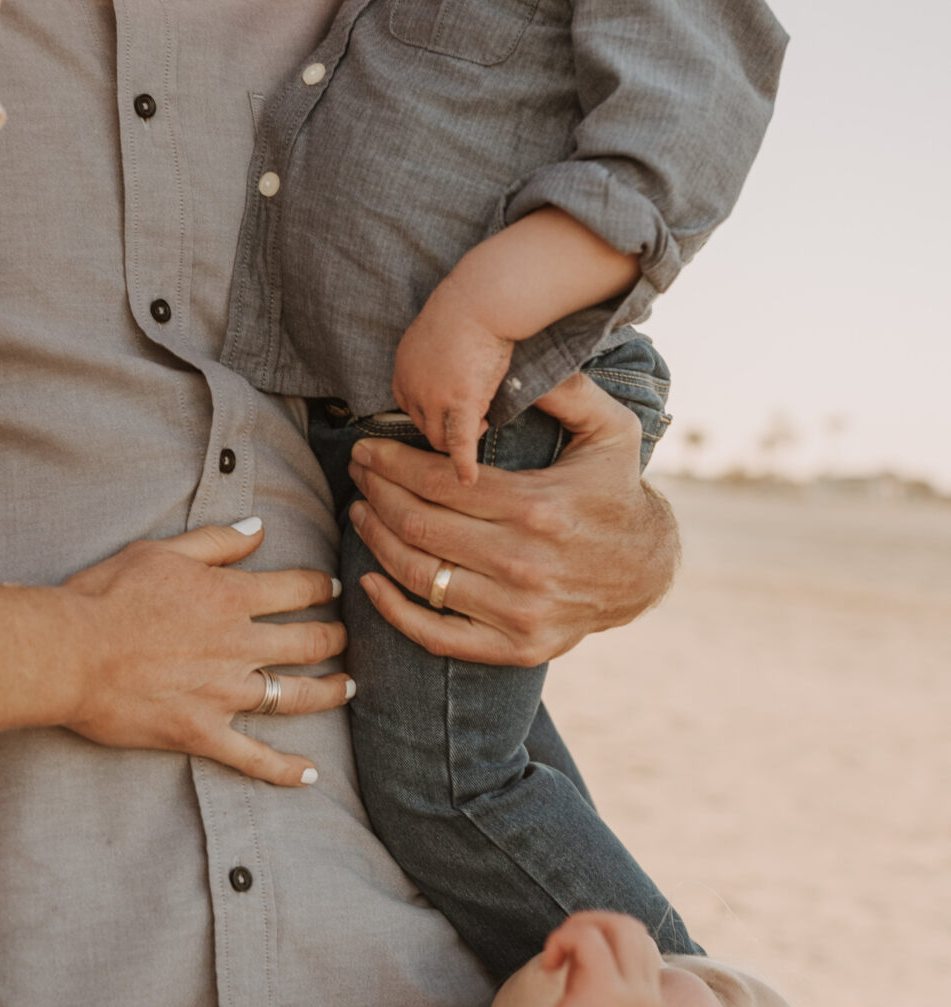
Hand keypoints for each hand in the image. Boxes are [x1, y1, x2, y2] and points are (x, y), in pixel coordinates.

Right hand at [61, 519, 347, 789]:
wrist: (68, 653)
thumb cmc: (105, 597)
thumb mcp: (160, 552)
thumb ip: (216, 541)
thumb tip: (259, 529)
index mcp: (230, 597)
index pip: (298, 589)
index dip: (321, 587)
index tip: (331, 588)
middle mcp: (239, 646)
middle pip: (310, 642)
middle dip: (335, 637)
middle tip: (343, 637)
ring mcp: (224, 694)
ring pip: (296, 696)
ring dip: (329, 691)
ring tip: (346, 687)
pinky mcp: (202, 733)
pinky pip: (254, 757)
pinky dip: (284, 769)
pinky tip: (309, 775)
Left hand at [347, 372, 677, 667]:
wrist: (648, 570)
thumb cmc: (616, 492)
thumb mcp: (611, 429)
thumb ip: (567, 390)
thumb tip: (517, 359)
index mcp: (539, 507)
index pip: (440, 482)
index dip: (391, 463)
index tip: (366, 449)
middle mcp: (525, 562)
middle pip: (419, 525)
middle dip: (375, 493)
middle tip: (357, 472)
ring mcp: (520, 611)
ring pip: (420, 574)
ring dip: (376, 540)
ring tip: (360, 512)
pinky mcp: (517, 647)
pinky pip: (437, 634)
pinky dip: (393, 610)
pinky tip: (369, 580)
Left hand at [391, 293, 512, 486]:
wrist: (481, 297)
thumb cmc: (468, 307)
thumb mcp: (435, 332)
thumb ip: (433, 357)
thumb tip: (447, 369)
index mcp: (403, 369)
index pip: (409, 409)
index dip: (430, 415)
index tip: (448, 413)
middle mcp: (411, 387)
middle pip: (422, 427)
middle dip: (444, 428)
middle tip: (471, 421)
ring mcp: (434, 397)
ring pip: (439, 437)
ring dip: (457, 439)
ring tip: (481, 426)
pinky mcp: (461, 402)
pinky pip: (460, 442)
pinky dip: (462, 463)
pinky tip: (468, 480)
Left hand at [535, 910, 662, 1006]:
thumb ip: (593, 1003)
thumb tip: (569, 969)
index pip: (641, 948)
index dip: (606, 940)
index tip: (574, 961)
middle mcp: (647, 998)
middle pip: (633, 928)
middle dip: (594, 923)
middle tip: (563, 948)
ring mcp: (632, 992)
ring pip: (617, 925)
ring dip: (579, 928)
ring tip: (556, 956)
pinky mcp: (606, 989)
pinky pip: (587, 937)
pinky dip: (562, 939)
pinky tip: (548, 967)